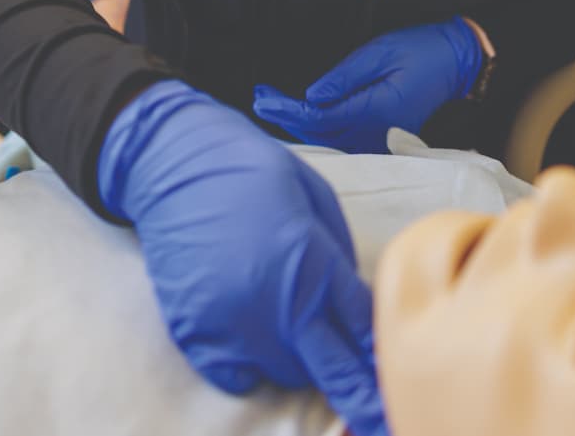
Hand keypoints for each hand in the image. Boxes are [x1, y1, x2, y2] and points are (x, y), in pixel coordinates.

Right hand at [100, 81, 384, 435]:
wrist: (174, 164)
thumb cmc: (250, 171)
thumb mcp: (314, 196)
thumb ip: (339, 255)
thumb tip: (355, 303)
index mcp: (311, 261)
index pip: (362, 330)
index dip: (384, 360)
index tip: (400, 381)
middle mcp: (275, 302)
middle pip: (333, 373)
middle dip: (360, 394)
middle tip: (379, 414)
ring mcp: (233, 323)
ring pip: (288, 376)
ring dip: (301, 361)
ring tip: (292, 327)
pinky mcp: (195, 334)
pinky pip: (239, 378)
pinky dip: (252, 368)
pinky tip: (254, 337)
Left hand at [251, 17, 483, 153]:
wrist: (457, 63)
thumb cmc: (422, 51)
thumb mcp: (380, 52)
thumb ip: (344, 77)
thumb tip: (311, 95)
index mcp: (374, 110)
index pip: (319, 117)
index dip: (287, 108)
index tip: (264, 96)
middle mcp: (375, 131)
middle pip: (318, 134)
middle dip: (286, 116)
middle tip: (261, 96)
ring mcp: (379, 138)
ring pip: (328, 141)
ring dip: (299, 125)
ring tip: (273, 103)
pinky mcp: (381, 136)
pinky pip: (343, 141)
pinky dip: (318, 131)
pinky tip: (302, 119)